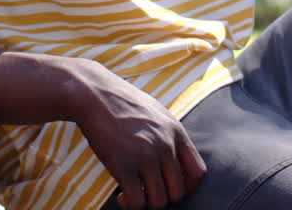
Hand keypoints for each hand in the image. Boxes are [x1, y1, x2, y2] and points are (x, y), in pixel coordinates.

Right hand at [67, 60, 206, 209]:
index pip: (198, 173)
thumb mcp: (156, 112)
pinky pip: (137, 202)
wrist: (94, 94)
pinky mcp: (124, 165)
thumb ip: (169, 135)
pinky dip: (131, 205)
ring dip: (146, 203)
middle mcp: (165, 145)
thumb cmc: (122, 103)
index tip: (170, 187)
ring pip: (159, 201)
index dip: (187, 187)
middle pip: (178, 192)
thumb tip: (175, 157)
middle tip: (148, 192)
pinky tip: (122, 196)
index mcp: (176, 132)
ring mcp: (146, 156)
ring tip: (134, 194)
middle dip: (164, 197)